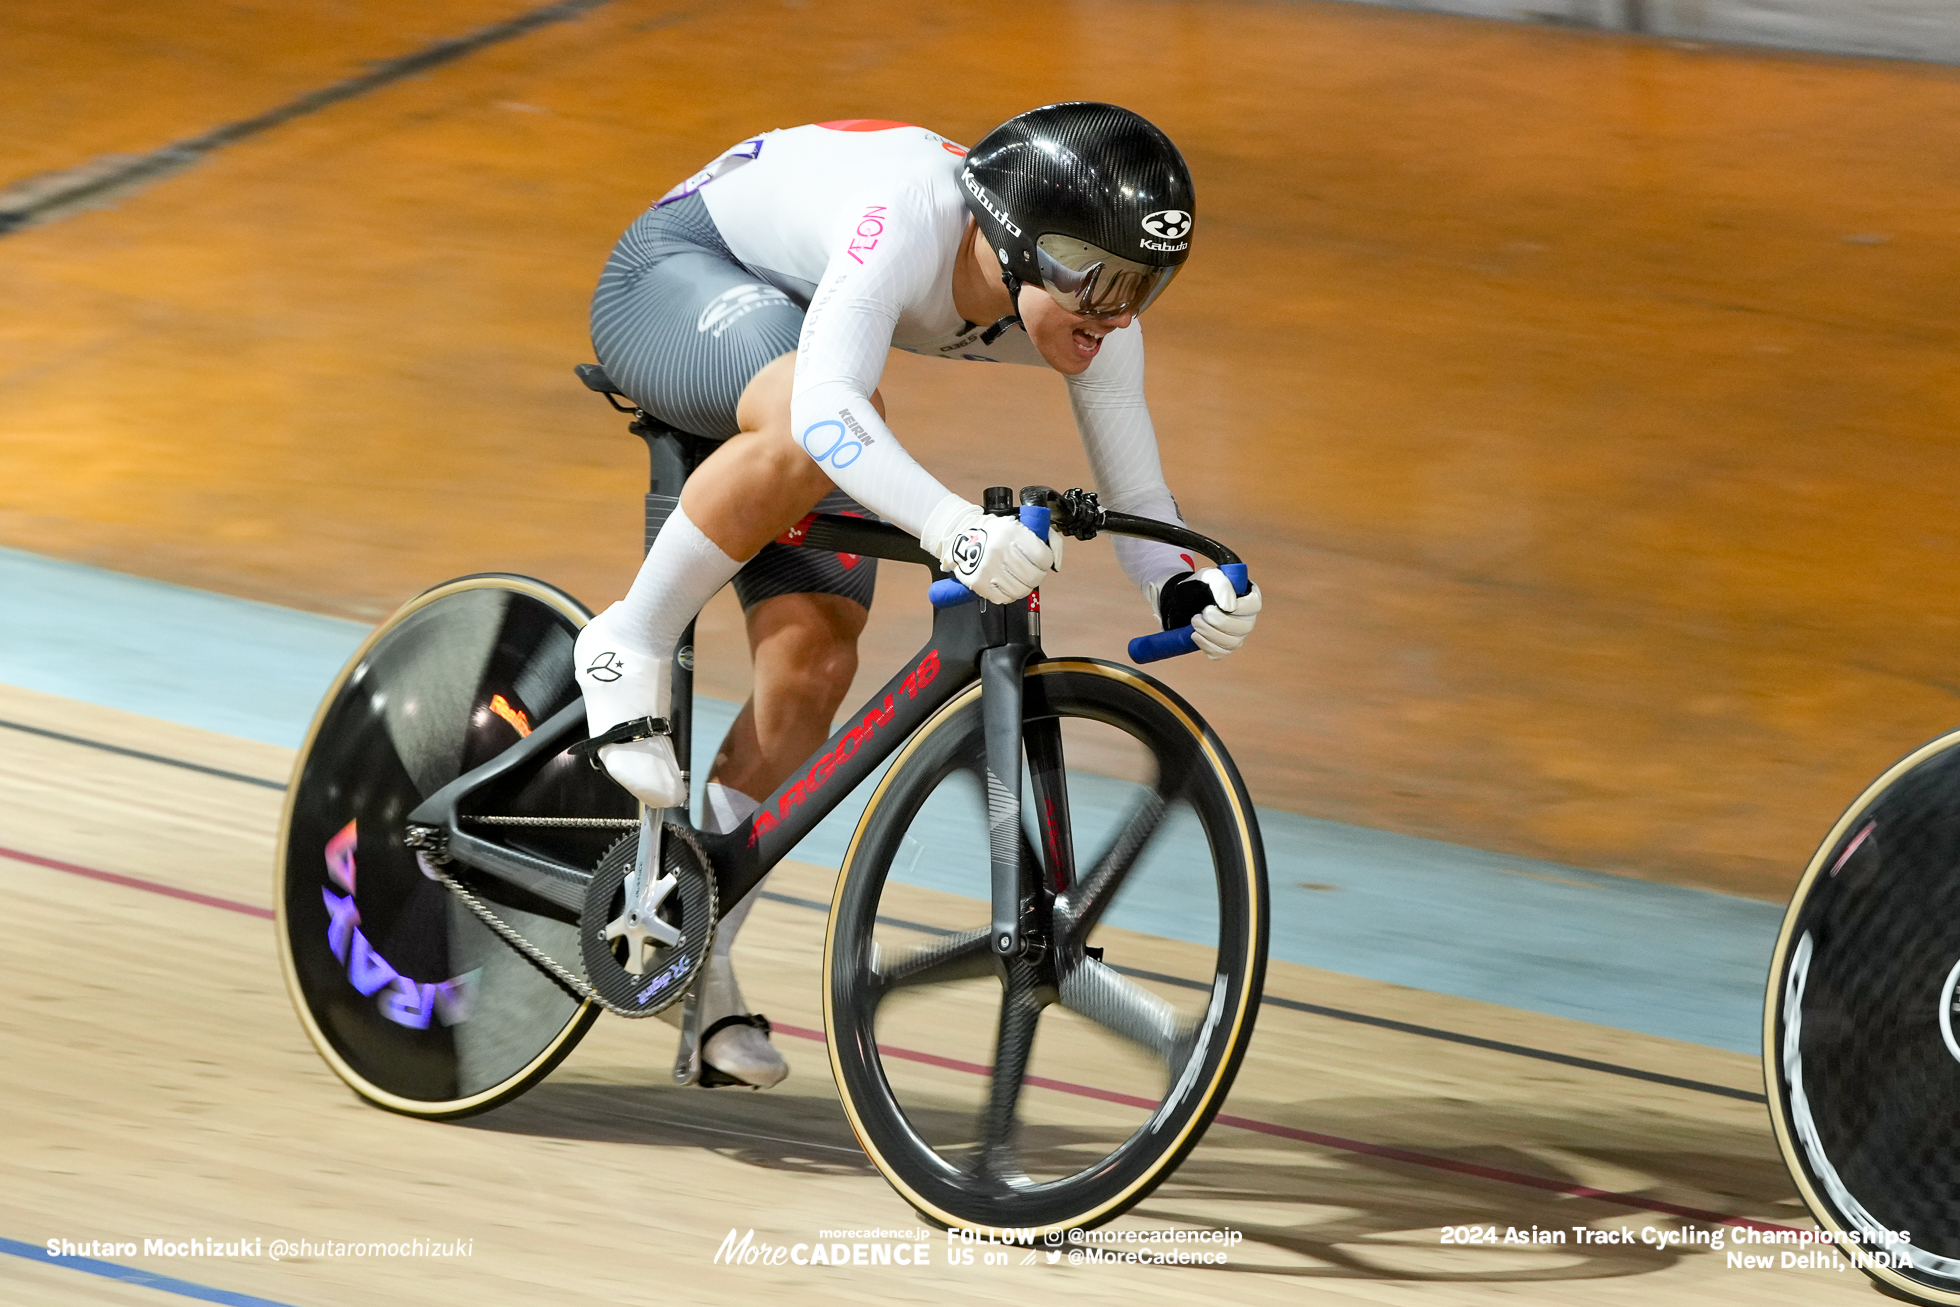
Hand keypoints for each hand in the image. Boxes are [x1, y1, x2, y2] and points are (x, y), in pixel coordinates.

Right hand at [921, 498, 1053, 602]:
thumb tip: (1057, 564)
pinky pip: (1004, 598)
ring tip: (1018, 578)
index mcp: (1012, 532)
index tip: (1041, 560)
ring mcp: (987, 568)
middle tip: (1032, 572)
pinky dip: (1009, 594)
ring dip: (1024, 586)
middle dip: (1037, 576)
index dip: (1046, 561)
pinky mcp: (978, 583)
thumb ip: (1049, 538)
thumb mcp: (1023, 524)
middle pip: (1033, 576)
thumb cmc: (997, 531)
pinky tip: (1006, 584)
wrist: (961, 534)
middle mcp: (999, 549)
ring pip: (1020, 590)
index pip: (1043, 557)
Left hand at [1153, 568, 1262, 659]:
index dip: (1238, 607)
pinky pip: (1220, 654)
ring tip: (1195, 621)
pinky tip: (1195, 634)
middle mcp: (1247, 618)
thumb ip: (1221, 584)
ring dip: (1209, 633)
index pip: (1254, 605)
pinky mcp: (1224, 648)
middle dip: (1218, 622)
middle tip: (1201, 613)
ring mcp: (1237, 635)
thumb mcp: (1208, 577)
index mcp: (1248, 597)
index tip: (1215, 604)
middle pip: (1244, 627)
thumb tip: (1230, 606)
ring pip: (1232, 643)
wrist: (1183, 601)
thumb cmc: (1201, 586)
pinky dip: (1205, 645)